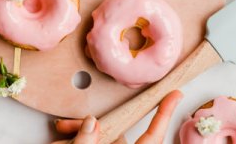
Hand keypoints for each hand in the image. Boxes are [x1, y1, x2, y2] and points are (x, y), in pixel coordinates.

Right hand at [53, 90, 182, 143]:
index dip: (164, 115)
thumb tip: (92, 122)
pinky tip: (63, 141)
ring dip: (78, 137)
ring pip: (98, 139)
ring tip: (61, 135)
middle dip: (86, 126)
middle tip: (65, 126)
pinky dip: (77, 142)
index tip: (175, 96)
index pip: (151, 137)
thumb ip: (86, 143)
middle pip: (113, 134)